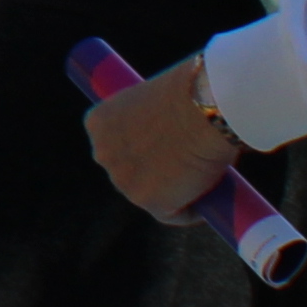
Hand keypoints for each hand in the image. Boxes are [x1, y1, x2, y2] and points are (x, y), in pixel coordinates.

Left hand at [82, 53, 236, 221]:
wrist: (204, 107)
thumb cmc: (190, 91)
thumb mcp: (157, 97)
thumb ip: (151, 118)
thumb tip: (171, 134)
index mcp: (98, 122)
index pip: (117, 144)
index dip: (142, 148)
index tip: (164, 148)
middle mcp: (103, 153)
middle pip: (131, 171)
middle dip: (154, 172)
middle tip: (187, 167)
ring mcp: (124, 181)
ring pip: (153, 195)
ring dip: (174, 192)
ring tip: (202, 181)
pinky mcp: (150, 202)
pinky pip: (174, 215)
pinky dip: (191, 211)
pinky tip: (208, 201)